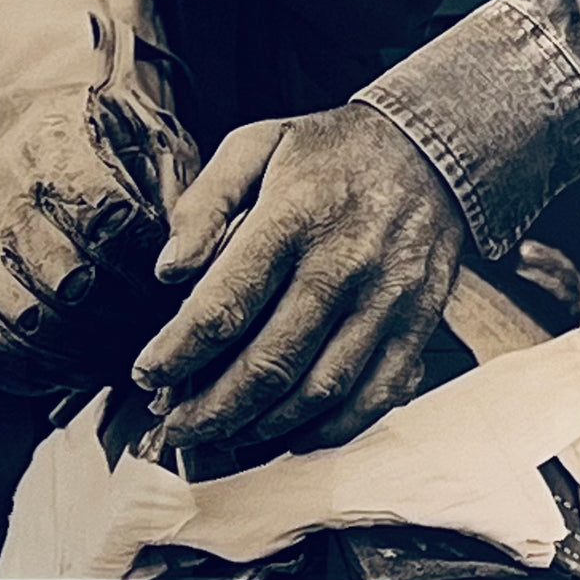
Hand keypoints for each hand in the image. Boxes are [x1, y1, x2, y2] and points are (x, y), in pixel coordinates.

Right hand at [0, 40, 198, 388]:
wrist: (34, 117)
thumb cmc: (111, 136)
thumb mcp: (157, 144)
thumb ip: (179, 201)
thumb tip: (193, 267)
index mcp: (58, 150)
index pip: (106, 221)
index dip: (148, 263)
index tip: (176, 282)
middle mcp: (9, 198)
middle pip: (67, 279)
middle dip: (123, 314)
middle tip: (162, 329)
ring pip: (29, 318)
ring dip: (88, 347)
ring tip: (131, 353)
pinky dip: (45, 366)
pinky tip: (88, 366)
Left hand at [132, 102, 465, 451]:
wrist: (432, 147)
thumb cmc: (331, 152)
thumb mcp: (257, 144)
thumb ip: (205, 201)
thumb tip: (169, 269)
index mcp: (295, 214)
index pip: (226, 303)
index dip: (180, 352)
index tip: (148, 375)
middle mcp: (344, 262)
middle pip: (269, 360)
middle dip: (213, 406)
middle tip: (176, 426)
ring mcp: (387, 298)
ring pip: (320, 388)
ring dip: (264, 424)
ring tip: (224, 434)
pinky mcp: (419, 322)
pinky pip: (376, 394)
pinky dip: (332, 428)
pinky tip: (293, 435)